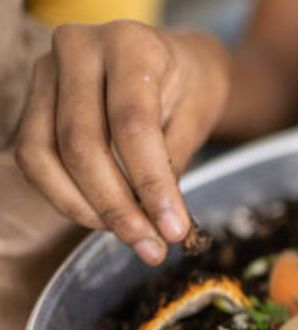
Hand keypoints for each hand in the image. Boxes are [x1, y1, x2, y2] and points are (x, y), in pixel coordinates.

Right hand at [15, 21, 229, 264]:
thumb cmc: (191, 86)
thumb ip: (172, 163)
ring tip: (131, 236)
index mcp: (130, 45)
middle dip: (117, 207)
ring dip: (86, 208)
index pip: (132, 124)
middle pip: (82, 144)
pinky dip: (65, 196)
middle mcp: (79, 49)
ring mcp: (47, 72)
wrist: (174, 61)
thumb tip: (160, 227)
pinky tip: (102, 217)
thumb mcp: (197, 116)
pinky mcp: (33, 99)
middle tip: (151, 247)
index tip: (173, 230)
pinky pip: (33, 157)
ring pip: (46, 155)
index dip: (151, 184)